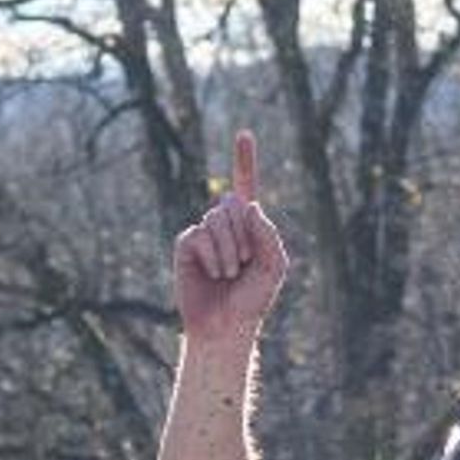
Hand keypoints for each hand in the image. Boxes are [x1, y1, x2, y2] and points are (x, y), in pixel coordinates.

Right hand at [173, 130, 288, 338]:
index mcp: (247, 226)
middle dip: (244, 236)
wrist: (226, 326)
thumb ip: (268, 233)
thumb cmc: (252, 299)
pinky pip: (201, 235)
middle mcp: (223, 224)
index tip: (244, 133)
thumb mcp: (274, 266)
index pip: (244, 187)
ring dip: (230, 251)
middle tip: (244, 265)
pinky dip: (214, 257)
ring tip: (230, 274)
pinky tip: (214, 274)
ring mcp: (203, 232)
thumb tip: (248, 204)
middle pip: (233, 204)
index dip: (244, 160)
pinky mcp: (186, 244)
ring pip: (216, 219)